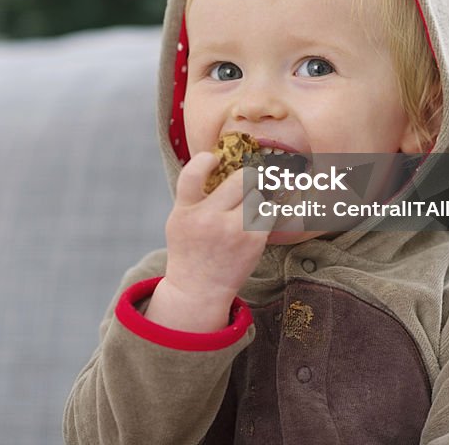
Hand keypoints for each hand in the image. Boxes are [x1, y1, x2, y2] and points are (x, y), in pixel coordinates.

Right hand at [144, 152, 270, 331]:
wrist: (198, 289)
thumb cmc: (190, 248)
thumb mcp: (179, 218)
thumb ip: (193, 194)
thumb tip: (219, 161)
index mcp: (185, 210)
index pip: (193, 174)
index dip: (205, 160)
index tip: (214, 158)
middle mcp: (209, 218)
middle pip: (241, 178)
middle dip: (247, 175)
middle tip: (248, 178)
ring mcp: (233, 230)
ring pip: (258, 195)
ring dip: (256, 197)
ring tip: (248, 207)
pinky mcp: (254, 241)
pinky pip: (269, 212)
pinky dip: (264, 213)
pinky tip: (254, 221)